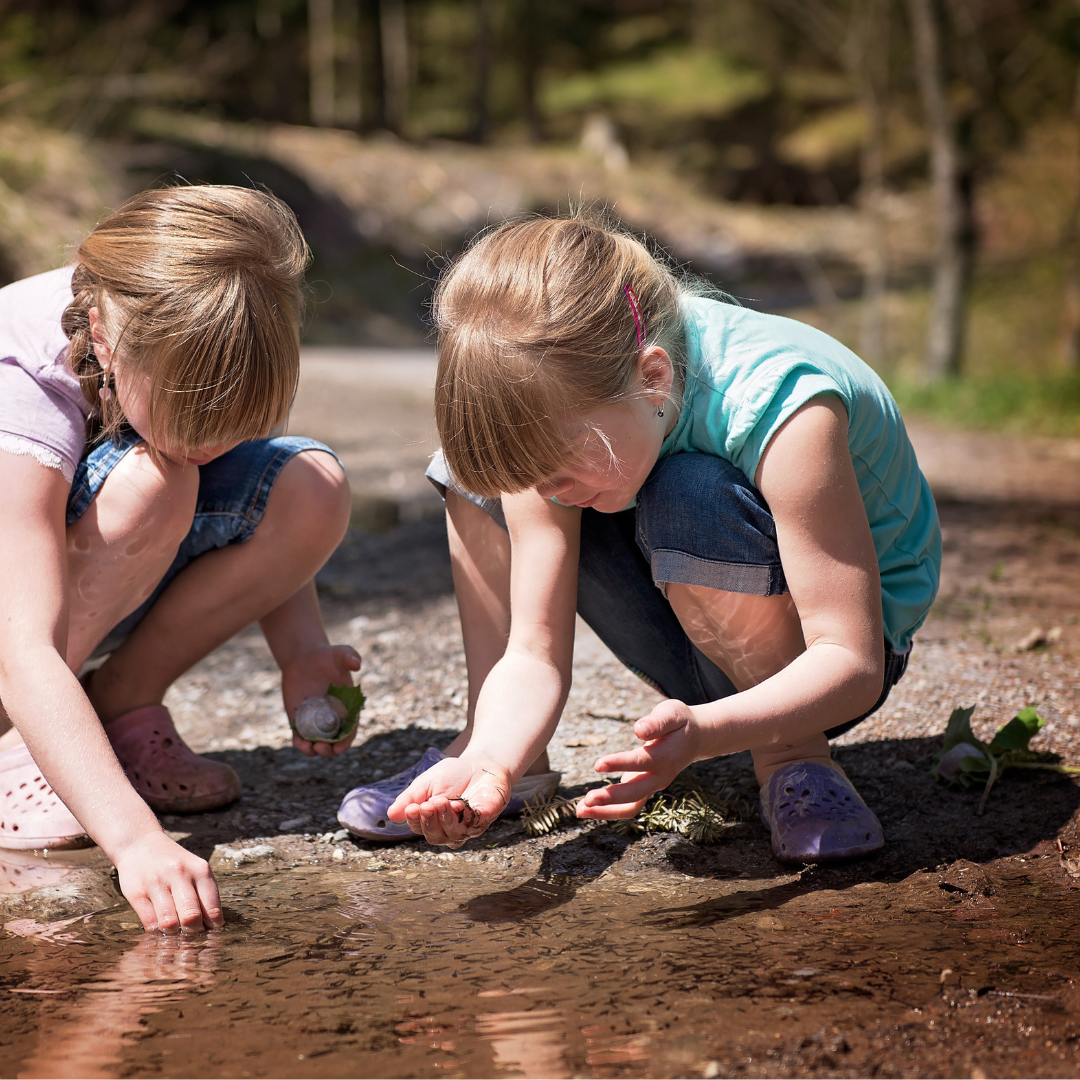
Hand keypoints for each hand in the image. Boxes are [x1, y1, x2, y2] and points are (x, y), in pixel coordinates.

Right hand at [113, 829, 222, 932]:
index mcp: (200, 870)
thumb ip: (204, 894)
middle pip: (191, 917)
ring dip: (173, 934)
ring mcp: (157, 883)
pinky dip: (156, 931)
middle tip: (191, 936)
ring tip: (175, 931)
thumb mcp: (195, 870)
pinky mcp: (136, 893)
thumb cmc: (174, 863)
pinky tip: (159, 927)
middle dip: (193, 932)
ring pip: (169, 923)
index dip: (213, 926)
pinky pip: (149, 922)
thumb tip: (213, 926)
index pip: (212, 907)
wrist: (140, 843)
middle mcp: (180, 874)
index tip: (211, 933)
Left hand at [282, 644, 361, 757]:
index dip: (346, 741)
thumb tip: (356, 664)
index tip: (340, 747)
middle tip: (321, 746)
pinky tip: (297, 741)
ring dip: (312, 750)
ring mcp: (315, 722)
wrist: (305, 658)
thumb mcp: (340, 653)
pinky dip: (299, 743)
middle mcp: (333, 719)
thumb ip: (350, 657)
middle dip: (329, 750)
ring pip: (316, 744)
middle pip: (333, 743)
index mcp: (347, 709)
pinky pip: (300, 737)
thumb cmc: (328, 656)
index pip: (349, 731)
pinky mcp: (299, 720)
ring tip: (306, 746)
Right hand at [387, 755, 510, 847]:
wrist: (480, 763)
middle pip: (435, 837)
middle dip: (429, 822)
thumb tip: (391, 815)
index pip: (419, 828)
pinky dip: (465, 816)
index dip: (414, 821)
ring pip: (454, 835)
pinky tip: (458, 804)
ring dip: (445, 819)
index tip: (411, 808)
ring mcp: (469, 826)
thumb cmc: (452, 775)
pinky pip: (474, 824)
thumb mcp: (426, 782)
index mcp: (433, 821)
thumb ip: (410, 797)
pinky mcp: (486, 818)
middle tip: (426, 805)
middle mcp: (450, 829)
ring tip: (440, 801)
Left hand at [577, 699, 699, 819]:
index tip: (598, 764)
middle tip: (587, 799)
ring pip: (632, 806)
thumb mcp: (672, 713)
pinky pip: (629, 806)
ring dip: (606, 810)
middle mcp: (661, 776)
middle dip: (611, 798)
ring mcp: (654, 785)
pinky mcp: (646, 788)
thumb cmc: (679, 721)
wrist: (696, 737)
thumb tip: (638, 730)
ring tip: (580, 809)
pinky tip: (589, 808)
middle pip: (636, 793)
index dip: (619, 764)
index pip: (641, 762)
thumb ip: (656, 722)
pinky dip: (609, 810)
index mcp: (666, 755)